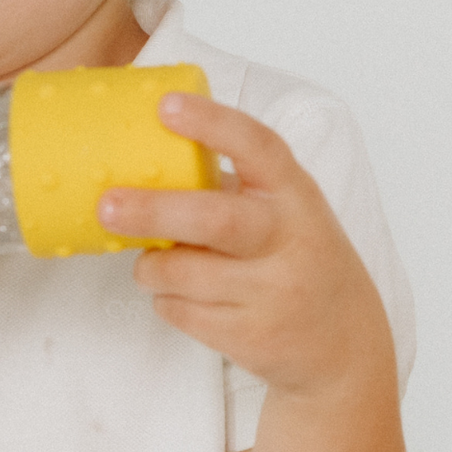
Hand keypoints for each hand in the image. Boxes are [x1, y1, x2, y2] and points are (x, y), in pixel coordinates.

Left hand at [95, 91, 392, 397]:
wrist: (344, 345)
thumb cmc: (296, 259)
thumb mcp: (285, 211)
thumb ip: (231, 186)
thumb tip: (141, 157)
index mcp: (295, 194)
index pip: (258, 147)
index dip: (211, 123)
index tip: (165, 106)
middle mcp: (290, 240)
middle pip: (214, 220)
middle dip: (153, 210)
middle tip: (107, 204)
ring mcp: (274, 293)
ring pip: (183, 273)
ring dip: (151, 265)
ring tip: (152, 259)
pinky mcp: (251, 336)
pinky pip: (180, 311)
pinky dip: (165, 298)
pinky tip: (183, 294)